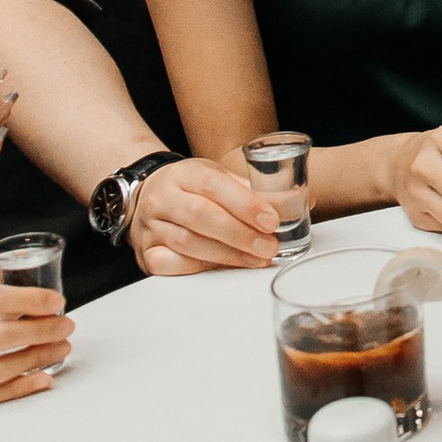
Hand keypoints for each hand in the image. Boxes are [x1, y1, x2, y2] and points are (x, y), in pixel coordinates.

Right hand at [131, 157, 280, 274]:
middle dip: (240, 235)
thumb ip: (251, 189)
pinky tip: (224, 267)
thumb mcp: (216, 177)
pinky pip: (171, 264)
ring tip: (258, 259)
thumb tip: (297, 201)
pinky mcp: (146, 252)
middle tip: (270, 246)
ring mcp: (151, 226)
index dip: (246, 204)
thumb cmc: (190, 189)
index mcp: (184, 173)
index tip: (272, 220)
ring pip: (189, 243)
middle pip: (201, 216)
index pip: (215, 185)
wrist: (145, 198)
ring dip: (228, 255)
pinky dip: (200, 267)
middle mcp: (163, 197)